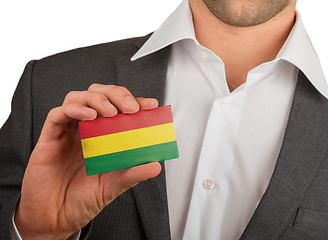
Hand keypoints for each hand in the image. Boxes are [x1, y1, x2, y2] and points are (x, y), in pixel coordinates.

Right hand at [15, 84, 160, 239]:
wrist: (55, 219)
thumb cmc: (82, 200)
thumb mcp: (112, 187)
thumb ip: (132, 174)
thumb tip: (156, 166)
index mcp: (102, 137)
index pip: (119, 109)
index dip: (135, 102)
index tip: (151, 105)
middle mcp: (85, 130)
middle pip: (98, 94)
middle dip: (116, 94)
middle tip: (130, 107)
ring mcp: (67, 132)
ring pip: (78, 97)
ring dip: (96, 99)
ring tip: (110, 111)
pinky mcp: (49, 138)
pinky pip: (58, 114)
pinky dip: (75, 109)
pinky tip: (89, 116)